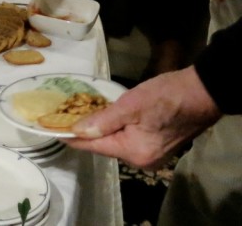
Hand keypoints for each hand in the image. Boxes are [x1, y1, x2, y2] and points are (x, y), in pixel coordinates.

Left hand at [64, 66, 220, 168]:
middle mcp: (142, 160)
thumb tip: (76, 131)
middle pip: (104, 146)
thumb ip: (102, 120)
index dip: (71, 137)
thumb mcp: (130, 105)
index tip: (50, 128)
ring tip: (78, 113)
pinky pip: (127, 139)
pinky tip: (103, 116)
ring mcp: (151, 154)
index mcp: (134, 152)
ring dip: (99, 128)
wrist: (201, 92)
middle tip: (63, 115)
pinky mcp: (157, 145)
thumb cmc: (165, 96)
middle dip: (84, 131)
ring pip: (115, 142)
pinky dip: (114, 128)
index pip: (93, 146)